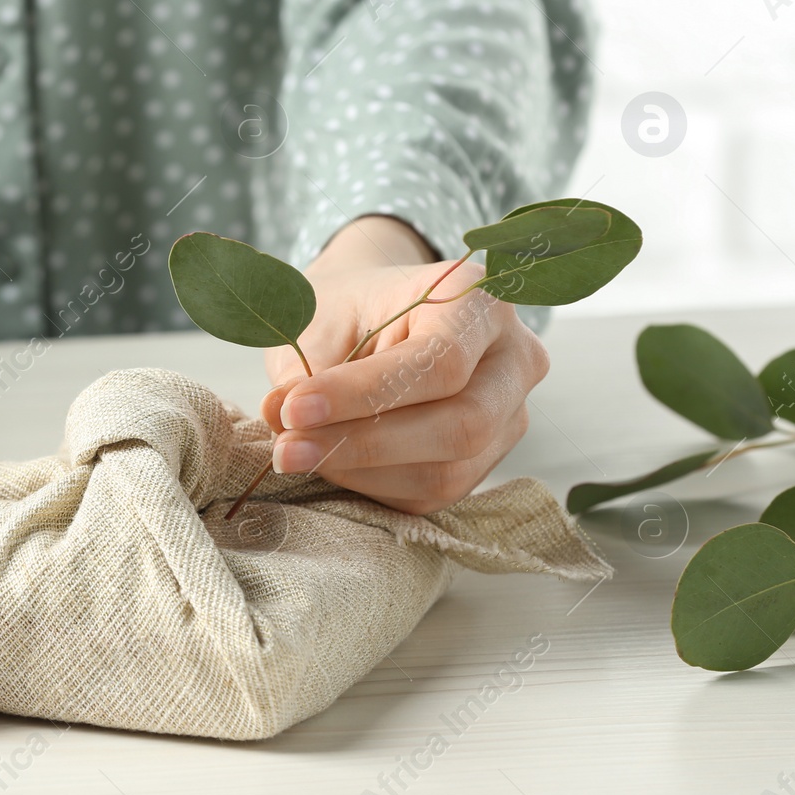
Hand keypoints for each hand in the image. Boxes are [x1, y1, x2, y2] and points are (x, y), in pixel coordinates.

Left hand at [261, 217, 549, 513]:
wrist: (375, 316)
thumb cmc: (350, 310)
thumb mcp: (320, 318)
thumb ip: (305, 367)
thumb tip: (281, 417)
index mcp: (479, 302)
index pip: (441, 361)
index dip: (365, 393)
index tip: (294, 409)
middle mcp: (513, 360)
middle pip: (462, 424)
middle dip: (366, 445)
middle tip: (288, 448)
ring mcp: (508, 416)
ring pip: (449, 471)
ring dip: (361, 472)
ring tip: (296, 453)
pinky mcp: (484, 461)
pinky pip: (431, 493)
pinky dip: (370, 485)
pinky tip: (328, 461)